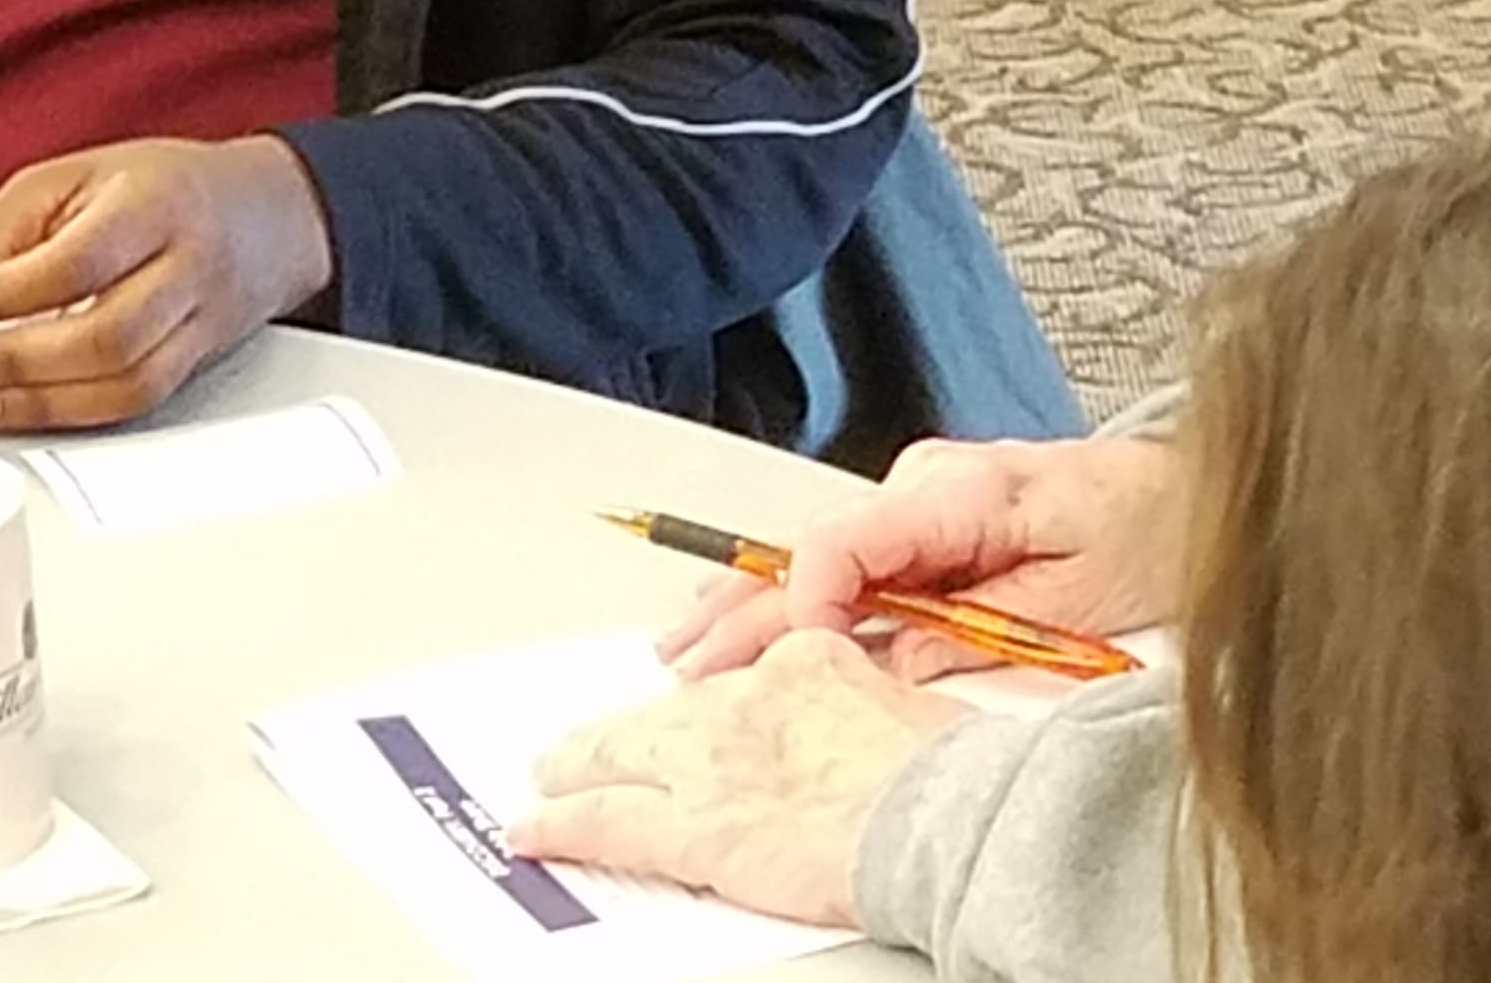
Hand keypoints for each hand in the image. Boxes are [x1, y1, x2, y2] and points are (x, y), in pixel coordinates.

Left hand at [0, 136, 331, 432]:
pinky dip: (74, 414)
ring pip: (126, 383)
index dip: (1, 293)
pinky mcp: (199, 364)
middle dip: (15, 359)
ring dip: (40, 402)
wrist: (270, 213)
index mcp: (155, 204)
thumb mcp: (80, 171)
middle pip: (105, 334)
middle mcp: (188, 266)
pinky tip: (26, 408)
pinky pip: (138, 402)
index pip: (75, 262)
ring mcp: (202, 322)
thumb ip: (12, 220)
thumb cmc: (168, 188)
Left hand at [511, 631, 960, 924]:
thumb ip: (865, 710)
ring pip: (620, 755)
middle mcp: (747, 698)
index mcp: (806, 660)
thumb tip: (865, 735)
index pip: (735, 679)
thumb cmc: (954, 776)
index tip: (688, 714)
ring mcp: (714, 760)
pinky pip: (609, 821)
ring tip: (549, 779)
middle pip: (663, 711)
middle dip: (618, 731)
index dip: (701, 707)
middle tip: (586, 743)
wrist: (951, 817)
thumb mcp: (911, 708)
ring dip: (578, 768)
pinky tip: (536, 829)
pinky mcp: (696, 824)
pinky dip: (563, 825)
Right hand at [664, 435, 1187, 681]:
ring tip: (685, 638)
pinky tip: (740, 604)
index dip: (811, 598)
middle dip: (746, 607)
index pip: (849, 540)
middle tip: (687, 662)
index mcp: (958, 494)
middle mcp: (924, 486)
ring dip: (748, 596)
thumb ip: (984, 626)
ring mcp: (918, 499)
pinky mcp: (925, 520)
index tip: (798, 654)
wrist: (1178, 491)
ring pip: (814, 552)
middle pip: (814, 550)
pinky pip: (842, 555)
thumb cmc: (1143, 532)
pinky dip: (787, 585)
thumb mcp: (1077, 597)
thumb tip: (898, 661)